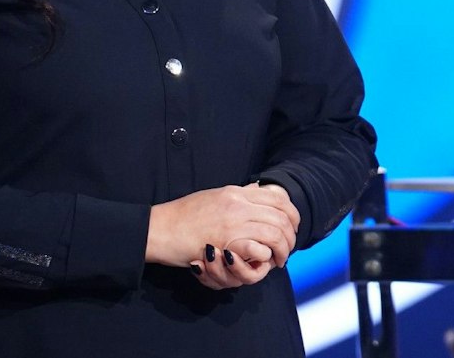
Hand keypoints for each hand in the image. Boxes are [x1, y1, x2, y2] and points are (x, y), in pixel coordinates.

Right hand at [145, 183, 298, 287]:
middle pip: (282, 217)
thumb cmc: (183, 215)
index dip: (292, 214)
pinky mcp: (226, 241)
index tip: (293, 227)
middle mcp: (238, 203)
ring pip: (275, 233)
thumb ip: (237, 195)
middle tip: (289, 248)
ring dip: (283, 249)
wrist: (160, 228)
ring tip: (280, 259)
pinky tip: (266, 263)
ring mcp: (233, 221)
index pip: (279, 199)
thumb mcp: (214, 196)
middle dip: (291, 235)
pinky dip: (267, 256)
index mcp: (237, 191)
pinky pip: (260, 247)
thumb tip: (257, 190)